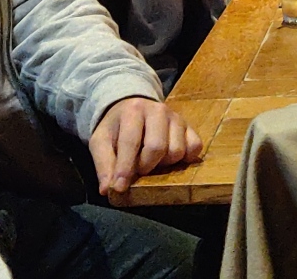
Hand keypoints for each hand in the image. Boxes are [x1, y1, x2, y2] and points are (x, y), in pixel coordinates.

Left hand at [89, 96, 204, 193]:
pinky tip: (170, 160)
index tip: (119, 188)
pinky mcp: (190, 127)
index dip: (125, 168)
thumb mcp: (101, 141)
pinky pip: (195, 147)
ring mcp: (177, 118)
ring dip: (164, 164)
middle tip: (138, 170)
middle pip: (157, 147)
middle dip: (146, 166)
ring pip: (177, 151)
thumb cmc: (116, 127)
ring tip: (153, 162)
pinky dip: (184, 159)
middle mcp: (158, 110)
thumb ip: (103, 164)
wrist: (133, 105)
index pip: (131, 142)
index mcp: (133, 111)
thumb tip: (107, 190)